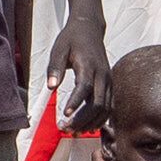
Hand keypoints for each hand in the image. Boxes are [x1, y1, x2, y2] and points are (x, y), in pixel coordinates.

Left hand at [47, 11, 110, 132]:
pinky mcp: (110, 85)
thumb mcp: (59, 49)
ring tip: (74, 132)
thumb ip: (55, 67)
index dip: (76, 103)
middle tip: (66, 129)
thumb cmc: (71, 39)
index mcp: (89, 65)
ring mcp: (109, 81)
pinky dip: (99, 119)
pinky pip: (109, 106)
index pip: (85, 88)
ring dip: (91, 122)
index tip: (65, 115)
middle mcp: (103, 75)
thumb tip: (51, 86)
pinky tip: (87, 126)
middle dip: (83, 119)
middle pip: (98, 103)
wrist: (90, 29)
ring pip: (106, 108)